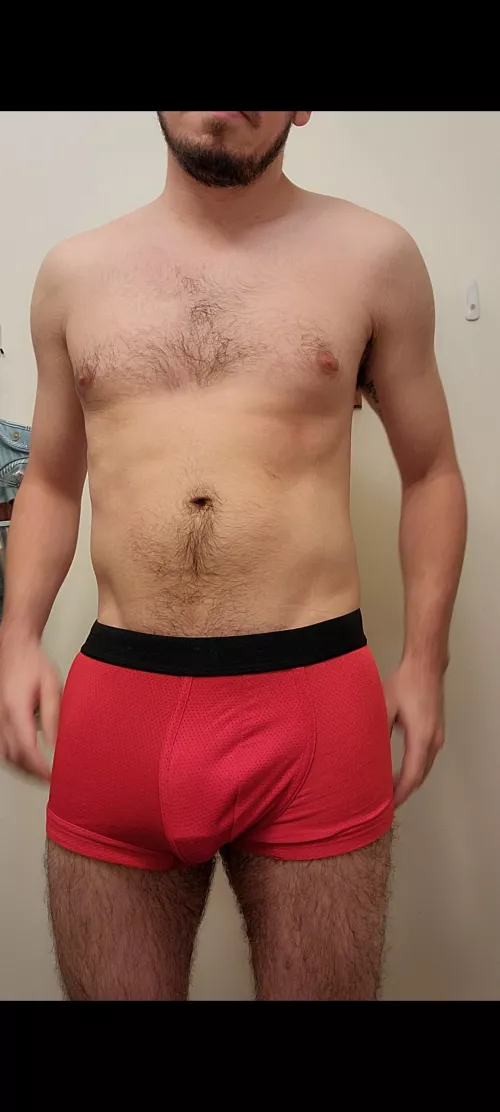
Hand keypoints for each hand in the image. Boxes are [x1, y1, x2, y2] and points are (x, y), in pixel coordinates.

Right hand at [0, 637, 60, 779]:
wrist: (15, 649)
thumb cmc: (33, 664)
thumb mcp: (52, 686)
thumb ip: (53, 716)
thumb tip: (57, 743)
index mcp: (16, 709)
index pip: (26, 748)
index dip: (39, 767)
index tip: (53, 777)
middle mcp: (2, 718)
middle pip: (14, 757)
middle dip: (32, 773)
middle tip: (51, 781)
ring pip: (6, 755)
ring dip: (23, 769)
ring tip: (42, 776)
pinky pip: (3, 747)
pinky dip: (15, 760)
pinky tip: (28, 764)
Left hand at [384, 659, 444, 806]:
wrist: (425, 666)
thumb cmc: (405, 683)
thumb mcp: (384, 708)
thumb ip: (377, 732)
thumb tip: (366, 753)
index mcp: (421, 737)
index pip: (411, 776)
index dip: (400, 794)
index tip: (389, 805)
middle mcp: (433, 741)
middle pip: (420, 776)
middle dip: (404, 792)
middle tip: (386, 803)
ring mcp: (437, 737)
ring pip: (424, 768)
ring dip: (409, 781)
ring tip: (390, 791)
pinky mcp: (436, 731)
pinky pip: (426, 758)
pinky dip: (414, 769)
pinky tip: (400, 771)